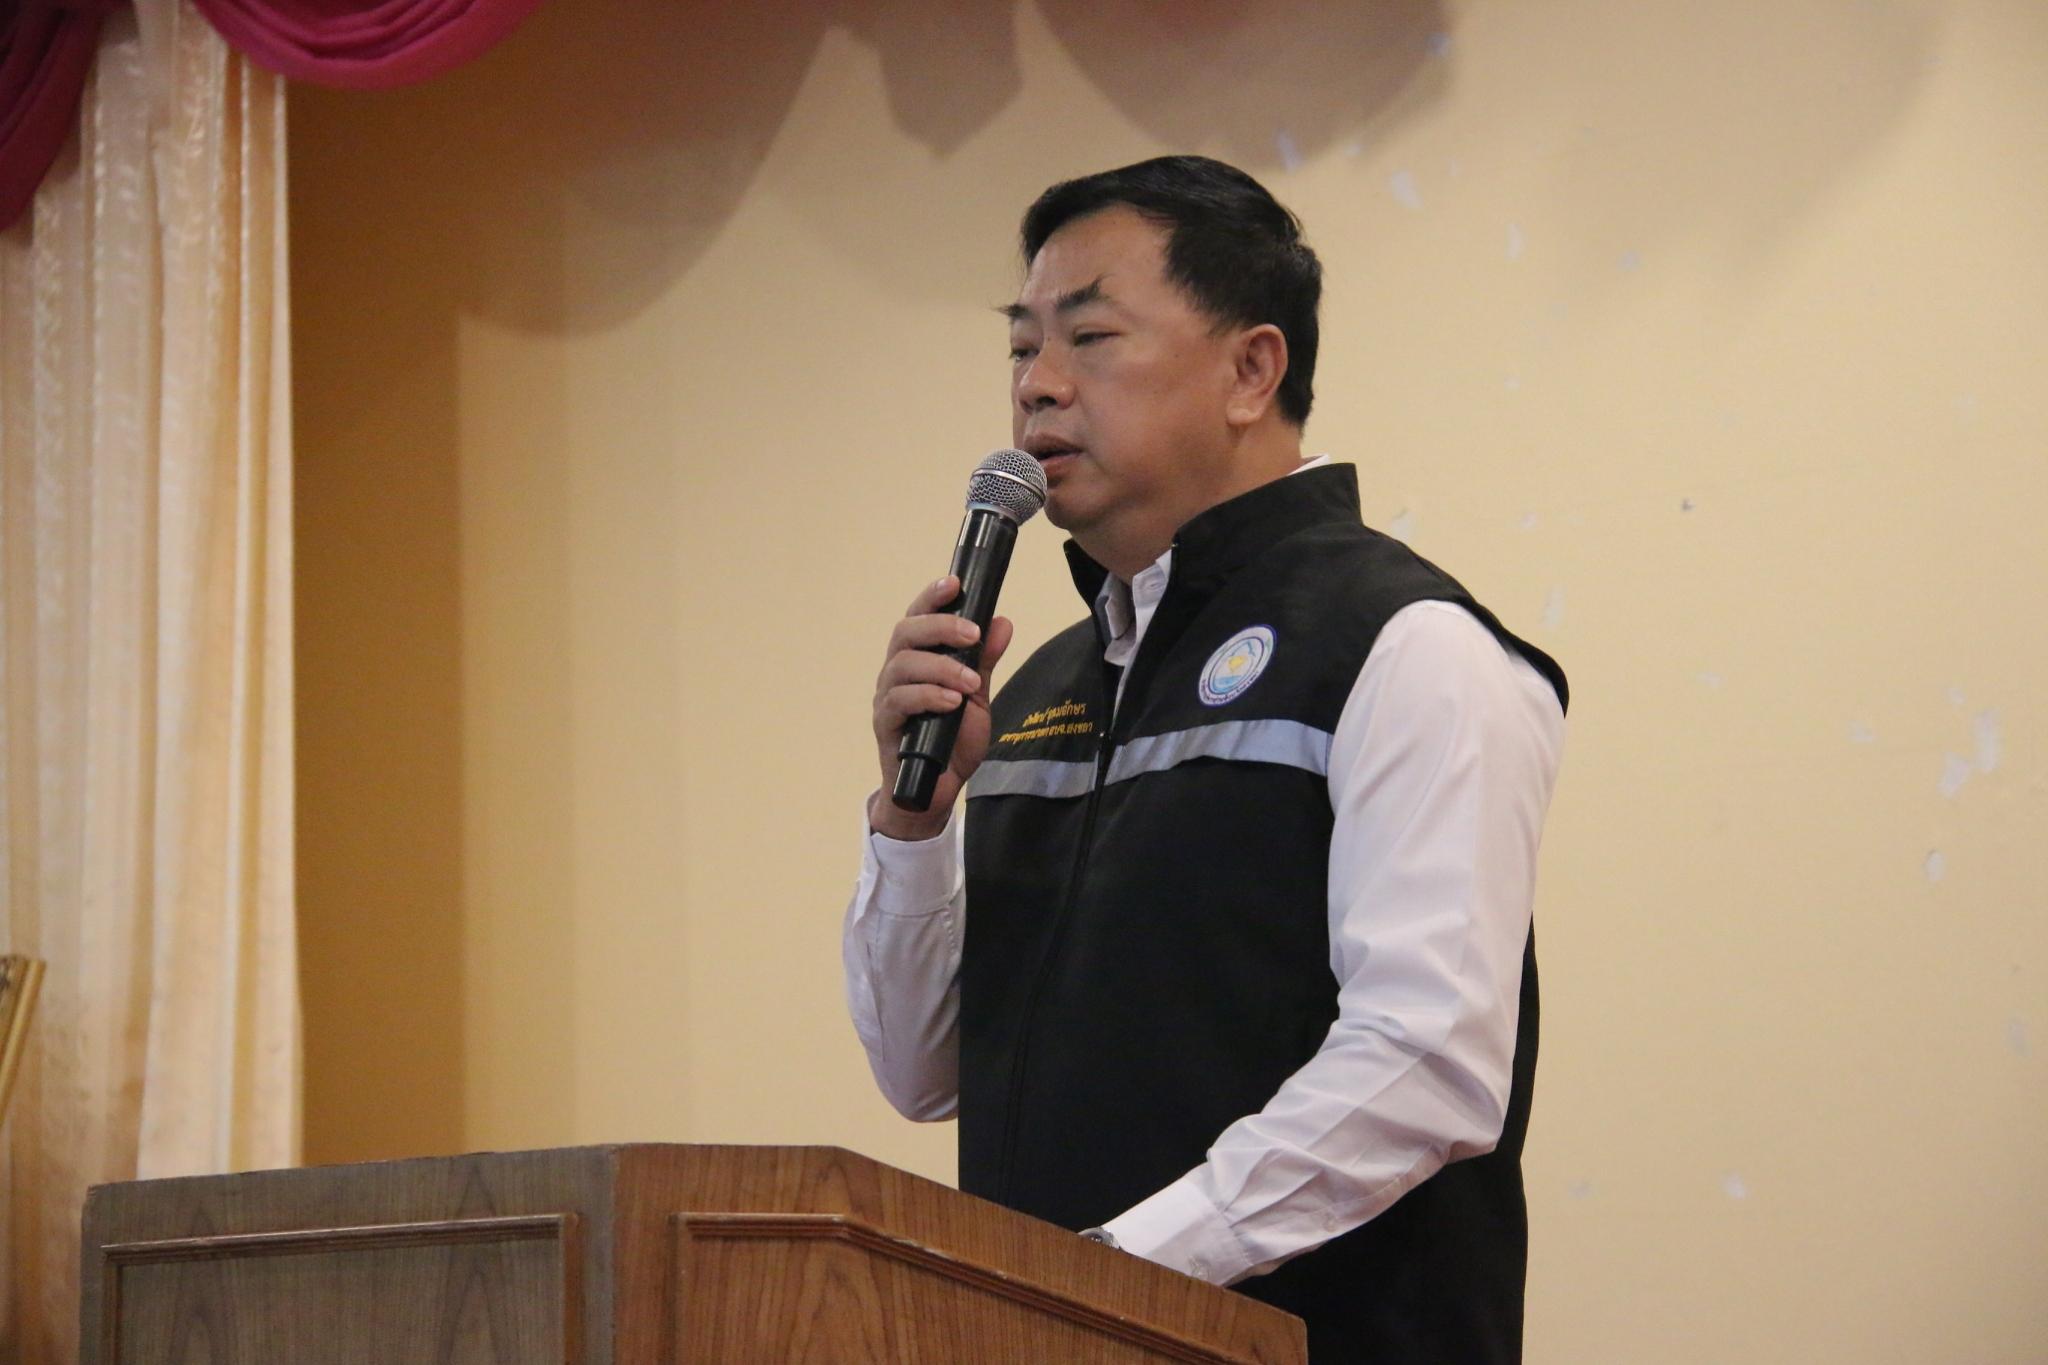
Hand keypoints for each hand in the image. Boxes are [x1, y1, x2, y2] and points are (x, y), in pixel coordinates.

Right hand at [870, 575, 1015, 840]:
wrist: (938, 791)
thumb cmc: (951, 740)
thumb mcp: (978, 697)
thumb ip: (986, 661)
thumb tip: (1002, 621)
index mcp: (917, 658)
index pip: (917, 617)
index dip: (931, 596)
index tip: (955, 582)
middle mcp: (896, 672)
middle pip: (905, 632)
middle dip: (940, 626)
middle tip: (973, 635)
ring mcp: (887, 697)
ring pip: (903, 665)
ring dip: (941, 667)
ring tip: (971, 681)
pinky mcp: (885, 725)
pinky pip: (900, 701)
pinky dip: (929, 696)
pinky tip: (953, 701)